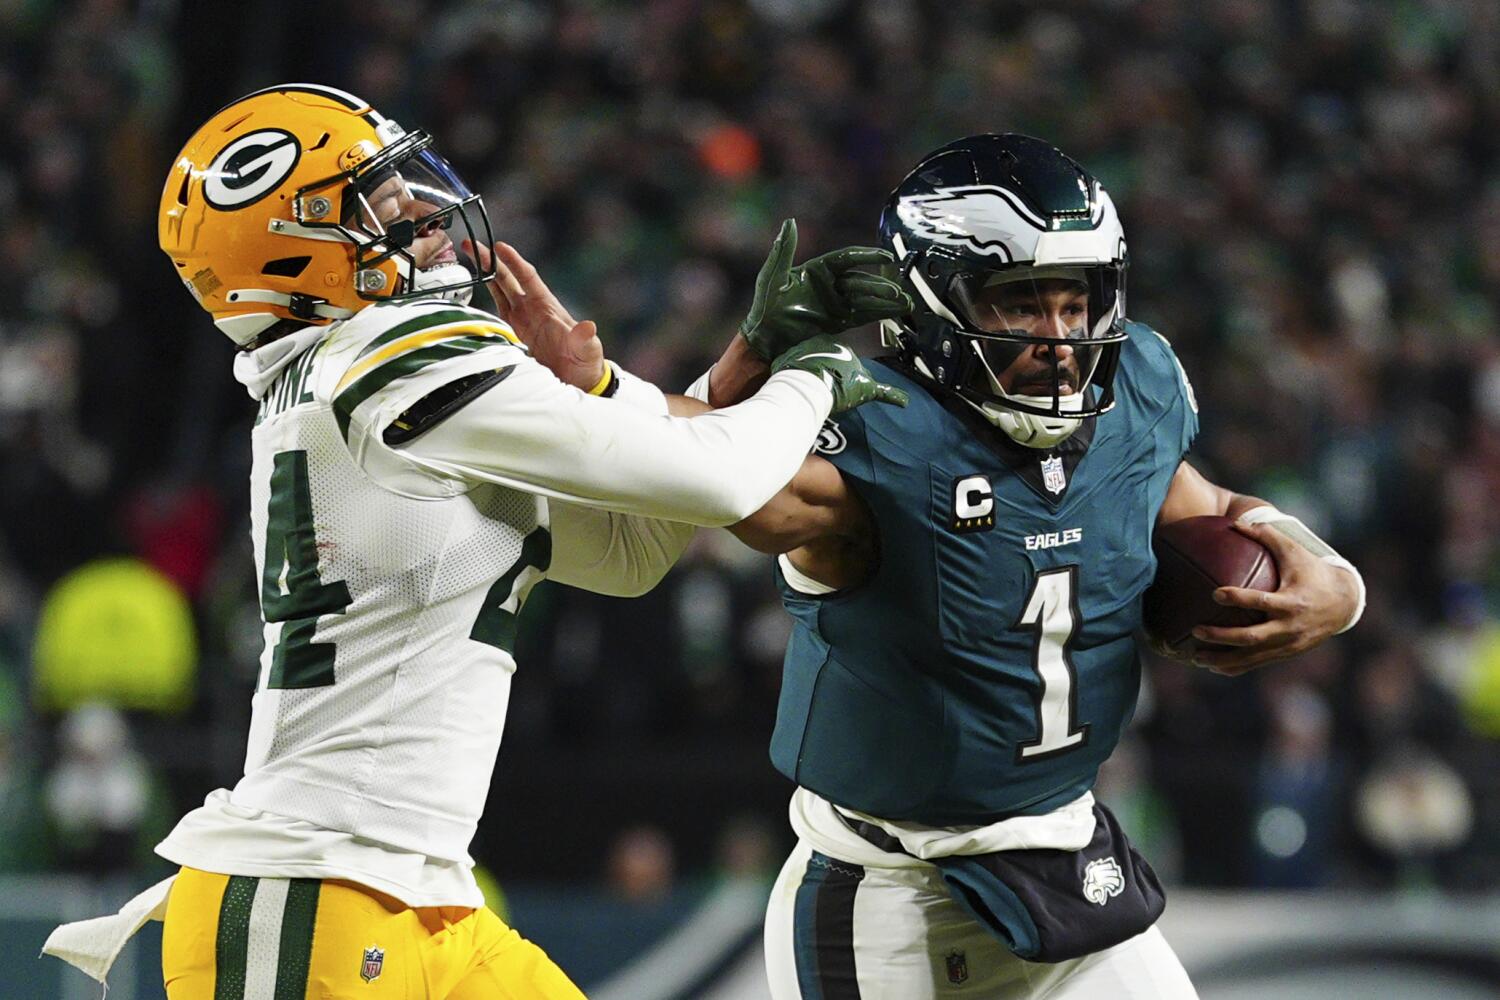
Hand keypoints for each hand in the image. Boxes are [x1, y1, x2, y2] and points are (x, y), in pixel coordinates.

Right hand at [463, 238, 605, 391]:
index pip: (527, 277)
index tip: (499, 247)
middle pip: (507, 279)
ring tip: (466, 256)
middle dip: (489, 261)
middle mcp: (531, 310)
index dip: (513, 262)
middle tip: (470, 244)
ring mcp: (520, 322)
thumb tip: (588, 327)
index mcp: (546, 307)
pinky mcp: (511, 336)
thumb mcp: (587, 351)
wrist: (578, 383)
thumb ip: (585, 340)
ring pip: (498, 291)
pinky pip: (493, 314)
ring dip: (483, 275)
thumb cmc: (585, 364)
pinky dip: (481, 302)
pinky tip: (469, 293)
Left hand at [740, 219, 911, 361]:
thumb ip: (784, 250)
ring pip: (865, 299)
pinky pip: (862, 315)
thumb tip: (790, 222)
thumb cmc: (765, 305)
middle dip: (880, 287)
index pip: (847, 259)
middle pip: (860, 281)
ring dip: (885, 301)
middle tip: (897, 291)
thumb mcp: (772, 275)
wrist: (764, 338)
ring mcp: (835, 303)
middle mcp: (830, 284)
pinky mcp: (838, 321)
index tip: (886, 257)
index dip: (867, 257)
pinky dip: (879, 314)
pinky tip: (896, 313)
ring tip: (905, 303)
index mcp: (817, 269)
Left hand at [771, 335, 908, 413]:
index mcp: (843, 346)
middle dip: (825, 367)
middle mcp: (821, 341)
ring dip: (808, 369)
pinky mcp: (785, 357)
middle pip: (825, 355)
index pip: (845, 355)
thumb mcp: (867, 389)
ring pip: (807, 358)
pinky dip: (791, 373)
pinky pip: (789, 364)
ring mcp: (801, 348)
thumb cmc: (841, 387)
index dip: (843, 370)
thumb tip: (906, 401)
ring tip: (808, 387)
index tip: (841, 384)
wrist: (811, 388)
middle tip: (825, 386)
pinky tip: (794, 385)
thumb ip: (887, 393)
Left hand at [1187, 519, 1361, 675]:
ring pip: (1252, 656)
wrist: (1344, 603)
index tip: (1215, 594)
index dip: (1239, 599)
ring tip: (1195, 656)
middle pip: (1252, 637)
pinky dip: (1235, 667)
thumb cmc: (1313, 572)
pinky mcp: (1286, 653)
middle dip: (1222, 636)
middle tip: (1196, 630)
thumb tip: (1234, 522)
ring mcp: (1288, 644)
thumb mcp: (1294, 552)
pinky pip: (1257, 663)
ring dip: (1223, 658)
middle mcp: (1290, 627)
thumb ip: (1266, 536)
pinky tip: (1212, 666)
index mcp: (1292, 602)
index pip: (1262, 602)